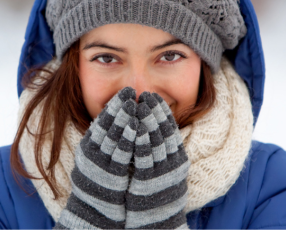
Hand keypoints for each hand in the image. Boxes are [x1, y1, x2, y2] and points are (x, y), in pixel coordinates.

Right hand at [55, 87, 137, 228]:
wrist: (95, 209)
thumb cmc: (100, 181)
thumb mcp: (97, 157)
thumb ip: (103, 140)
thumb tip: (114, 119)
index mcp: (88, 146)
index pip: (101, 121)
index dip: (113, 105)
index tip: (124, 92)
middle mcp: (92, 153)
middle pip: (106, 125)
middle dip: (119, 107)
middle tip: (129, 92)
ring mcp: (100, 163)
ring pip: (113, 136)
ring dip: (124, 119)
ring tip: (134, 104)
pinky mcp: (111, 174)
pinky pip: (121, 153)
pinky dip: (129, 138)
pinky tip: (137, 127)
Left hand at [125, 92, 189, 228]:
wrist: (156, 219)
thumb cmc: (156, 190)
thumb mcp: (162, 166)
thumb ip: (159, 148)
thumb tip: (151, 126)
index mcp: (176, 157)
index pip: (170, 129)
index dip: (162, 112)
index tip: (153, 96)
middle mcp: (172, 163)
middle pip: (164, 132)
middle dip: (155, 112)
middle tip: (146, 95)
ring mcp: (162, 172)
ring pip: (156, 142)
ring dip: (148, 122)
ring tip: (140, 105)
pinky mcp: (149, 181)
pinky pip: (146, 158)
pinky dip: (141, 142)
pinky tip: (136, 129)